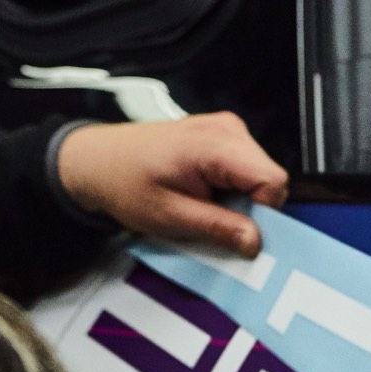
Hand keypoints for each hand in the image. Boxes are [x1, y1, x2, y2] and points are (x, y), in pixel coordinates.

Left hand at [56, 113, 288, 256]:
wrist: (98, 160)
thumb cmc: (126, 184)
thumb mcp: (170, 216)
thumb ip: (218, 228)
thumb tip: (256, 242)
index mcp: (214, 144)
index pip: (272, 180)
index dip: (263, 212)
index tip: (235, 229)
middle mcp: (227, 129)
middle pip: (270, 177)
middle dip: (252, 207)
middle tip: (215, 219)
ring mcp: (227, 129)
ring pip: (261, 175)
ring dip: (242, 200)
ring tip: (206, 204)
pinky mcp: (223, 135)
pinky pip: (247, 169)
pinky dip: (234, 189)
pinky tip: (206, 193)